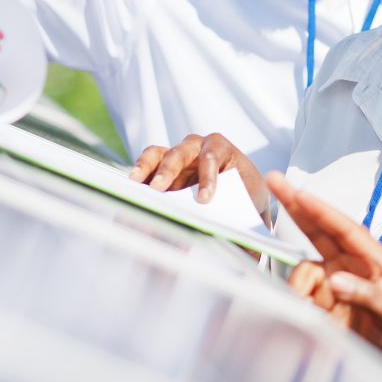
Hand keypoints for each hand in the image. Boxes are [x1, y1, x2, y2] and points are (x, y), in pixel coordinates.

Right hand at [128, 133, 266, 213]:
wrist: (243, 193)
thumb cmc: (247, 195)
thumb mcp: (249, 203)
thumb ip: (239, 213)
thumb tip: (229, 235)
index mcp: (223, 149)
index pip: (212, 157)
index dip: (206, 178)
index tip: (203, 200)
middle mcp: (198, 146)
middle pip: (181, 152)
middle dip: (169, 170)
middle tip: (158, 189)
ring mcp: (178, 154)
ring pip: (160, 154)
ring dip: (147, 168)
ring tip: (136, 183)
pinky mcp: (163, 165)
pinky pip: (149, 163)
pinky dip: (140, 172)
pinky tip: (132, 186)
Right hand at [266, 171, 381, 359]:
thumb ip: (368, 296)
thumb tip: (335, 279)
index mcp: (374, 259)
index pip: (344, 228)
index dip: (320, 210)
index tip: (300, 194)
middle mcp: (350, 263)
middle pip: (319, 227)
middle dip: (297, 204)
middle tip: (274, 179)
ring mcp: (332, 280)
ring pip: (305, 268)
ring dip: (305, 289)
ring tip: (324, 315)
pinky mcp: (318, 298)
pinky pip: (301, 292)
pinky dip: (301, 301)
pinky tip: (319, 318)